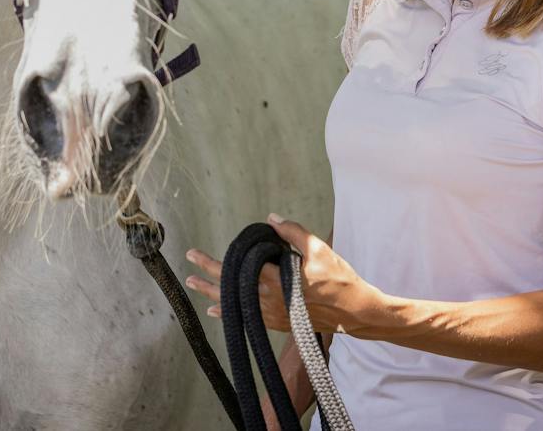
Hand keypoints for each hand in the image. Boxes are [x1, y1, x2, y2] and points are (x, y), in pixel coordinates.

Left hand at [183, 213, 383, 337]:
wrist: (354, 311)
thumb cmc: (339, 279)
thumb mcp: (318, 249)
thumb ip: (293, 233)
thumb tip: (271, 219)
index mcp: (276, 280)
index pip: (236, 269)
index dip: (213, 263)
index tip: (195, 254)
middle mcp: (270, 300)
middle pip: (230, 289)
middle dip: (207, 277)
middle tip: (189, 267)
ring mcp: (274, 314)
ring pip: (236, 305)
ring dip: (214, 295)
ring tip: (196, 286)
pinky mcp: (280, 323)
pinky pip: (248, 318)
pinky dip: (231, 313)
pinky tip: (217, 311)